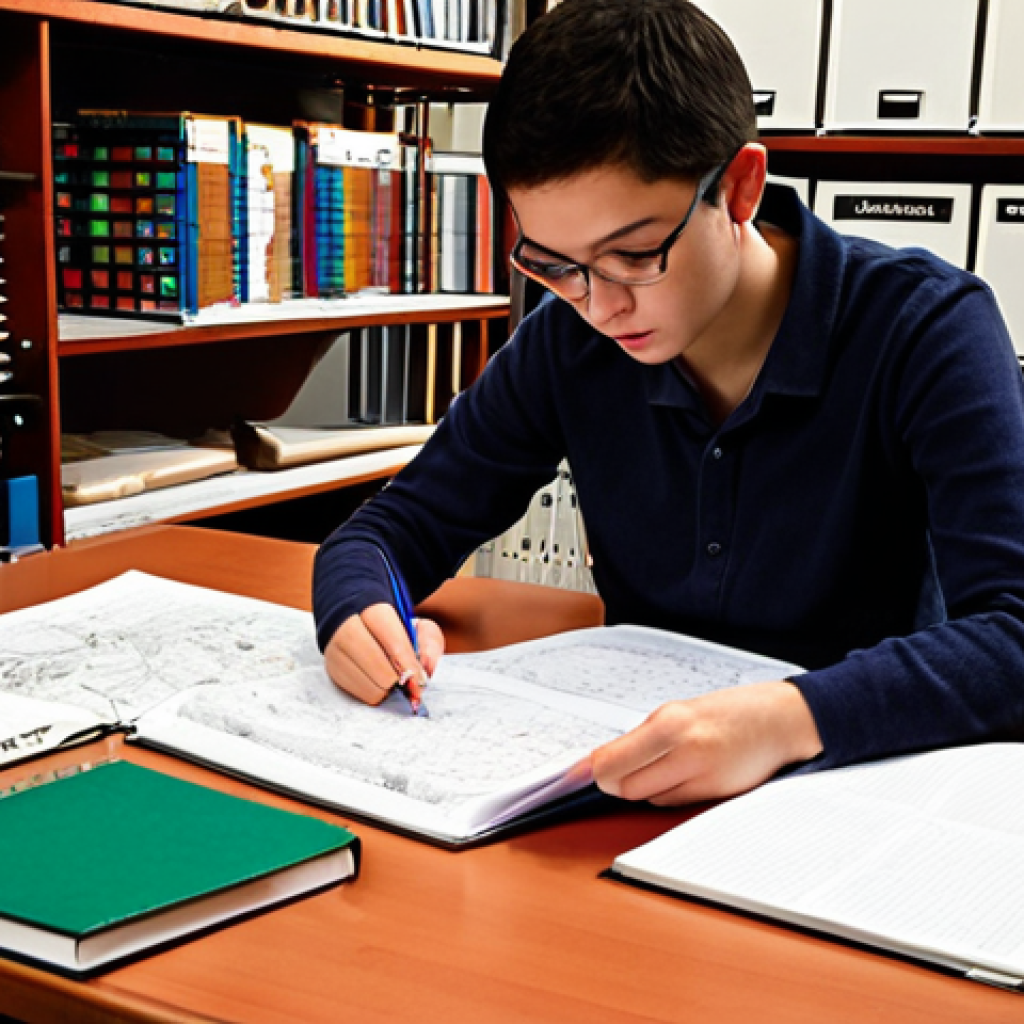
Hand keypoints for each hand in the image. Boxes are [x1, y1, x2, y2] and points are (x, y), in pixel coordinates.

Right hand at [324, 603, 444, 705]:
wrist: (365, 624)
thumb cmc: (398, 630)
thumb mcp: (420, 628)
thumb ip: (429, 645)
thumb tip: (424, 671)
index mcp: (373, 609)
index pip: (391, 638)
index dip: (407, 663)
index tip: (420, 679)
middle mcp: (347, 626)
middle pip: (372, 658)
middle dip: (394, 677)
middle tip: (408, 686)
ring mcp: (336, 647)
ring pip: (363, 678)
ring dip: (385, 688)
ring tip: (394, 682)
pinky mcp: (333, 667)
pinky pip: (356, 691)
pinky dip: (374, 693)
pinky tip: (381, 684)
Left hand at [588, 681, 822, 805]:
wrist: (778, 719)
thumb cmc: (724, 713)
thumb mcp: (678, 713)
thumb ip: (640, 739)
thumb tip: (598, 764)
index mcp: (668, 723)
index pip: (611, 762)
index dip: (592, 773)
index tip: (577, 776)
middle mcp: (683, 749)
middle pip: (624, 787)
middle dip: (617, 782)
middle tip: (622, 770)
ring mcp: (701, 775)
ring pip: (646, 797)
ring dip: (644, 787)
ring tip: (663, 765)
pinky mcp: (714, 794)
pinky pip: (671, 803)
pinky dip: (667, 793)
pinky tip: (683, 774)